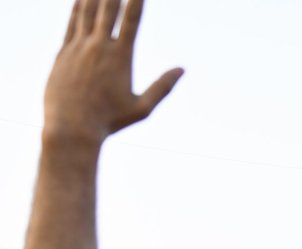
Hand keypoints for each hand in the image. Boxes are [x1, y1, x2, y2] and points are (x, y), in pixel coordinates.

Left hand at [44, 0, 183, 145]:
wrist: (71, 127)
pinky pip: (72, 24)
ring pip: (87, 12)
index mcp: (120, 58)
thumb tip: (182, 70)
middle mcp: (99, 47)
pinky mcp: (63, 53)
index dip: (136, 1)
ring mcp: (78, 48)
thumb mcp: (142, 108)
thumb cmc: (110, 121)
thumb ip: (162, 86)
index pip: (131, 21)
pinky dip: (78, 9)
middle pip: (108, 9)